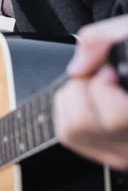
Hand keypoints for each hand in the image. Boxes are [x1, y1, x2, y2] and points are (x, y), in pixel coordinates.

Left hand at [54, 15, 127, 169]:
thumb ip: (103, 38)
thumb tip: (77, 69)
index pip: (115, 117)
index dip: (101, 87)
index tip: (108, 69)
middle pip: (83, 124)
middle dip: (81, 88)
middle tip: (100, 74)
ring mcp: (123, 152)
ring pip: (71, 131)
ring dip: (73, 98)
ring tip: (95, 84)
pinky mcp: (108, 153)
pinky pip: (68, 134)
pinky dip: (69, 109)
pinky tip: (90, 96)